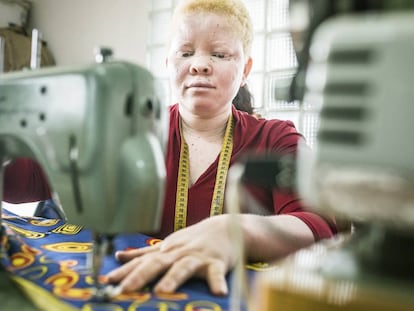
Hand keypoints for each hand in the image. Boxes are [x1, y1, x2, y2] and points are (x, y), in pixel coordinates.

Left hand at [106, 215, 236, 295]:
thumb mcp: (168, 244)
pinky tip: (218, 292)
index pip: (141, 261)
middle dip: (140, 276)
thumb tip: (119, 256)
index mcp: (165, 251)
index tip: (107, 281)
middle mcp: (178, 253)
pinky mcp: (217, 261)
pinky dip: (217, 281)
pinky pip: (216, 272)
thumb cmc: (194, 240)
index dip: (124, 271)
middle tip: (125, 289)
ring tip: (162, 291)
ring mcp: (197, 256)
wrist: (225, 227)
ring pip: (183, 266)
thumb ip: (144, 253)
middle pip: (157, 263)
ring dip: (173, 278)